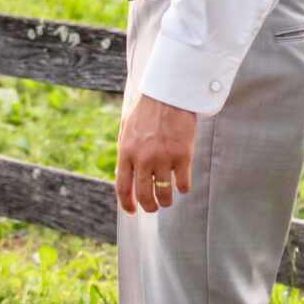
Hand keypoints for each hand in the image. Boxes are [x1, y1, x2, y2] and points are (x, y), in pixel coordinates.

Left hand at [114, 94, 196, 214]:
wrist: (169, 92)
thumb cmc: (147, 108)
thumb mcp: (126, 128)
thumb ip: (124, 151)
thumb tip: (120, 174)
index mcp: (126, 152)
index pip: (122, 187)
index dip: (127, 203)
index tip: (132, 211)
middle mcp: (143, 158)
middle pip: (144, 195)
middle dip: (149, 207)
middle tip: (154, 208)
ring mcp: (163, 158)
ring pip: (164, 193)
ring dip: (166, 201)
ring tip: (168, 200)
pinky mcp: (183, 156)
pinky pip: (182, 184)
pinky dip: (182, 188)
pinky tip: (182, 184)